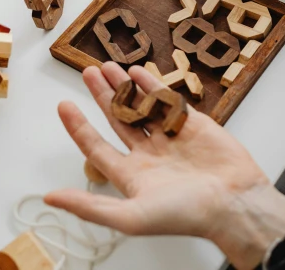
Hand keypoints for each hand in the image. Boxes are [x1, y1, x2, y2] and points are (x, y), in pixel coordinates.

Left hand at [45, 62, 284, 269]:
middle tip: (87, 73)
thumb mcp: (131, 216)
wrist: (234, 202)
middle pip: (118, 120)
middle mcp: (149, 155)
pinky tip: (137, 72)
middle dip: (102, 96)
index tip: (64, 105)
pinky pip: (168, 101)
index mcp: (132, 176)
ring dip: (123, 86)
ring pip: (141, 106)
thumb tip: (50, 198)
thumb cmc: (185, 215)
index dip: (79, 127)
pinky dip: (152, 85)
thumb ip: (90, 206)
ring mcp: (171, 137)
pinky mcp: (193, 124)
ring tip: (106, 66)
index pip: (97, 147)